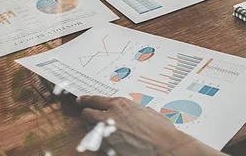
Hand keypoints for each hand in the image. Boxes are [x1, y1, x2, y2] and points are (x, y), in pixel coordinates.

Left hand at [78, 96, 221, 155]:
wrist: (163, 146)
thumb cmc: (160, 129)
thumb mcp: (148, 112)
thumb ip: (135, 110)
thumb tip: (133, 112)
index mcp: (121, 104)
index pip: (96, 99)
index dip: (87, 100)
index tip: (81, 100)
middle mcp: (111, 116)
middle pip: (88, 113)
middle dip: (86, 114)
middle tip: (85, 114)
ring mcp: (108, 133)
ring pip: (90, 129)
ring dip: (92, 128)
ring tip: (96, 130)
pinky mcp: (109, 147)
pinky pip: (98, 143)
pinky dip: (98, 142)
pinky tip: (103, 142)